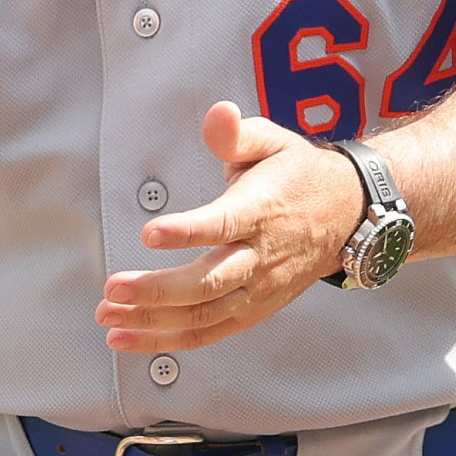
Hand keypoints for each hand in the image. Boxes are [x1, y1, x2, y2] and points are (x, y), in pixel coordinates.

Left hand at [96, 101, 366, 353]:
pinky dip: (168, 341)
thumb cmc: (298, 175)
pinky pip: (209, 333)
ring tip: (109, 316)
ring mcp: (257, 290)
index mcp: (261, 211)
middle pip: (208, 283)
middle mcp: (259, 257)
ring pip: (204, 316)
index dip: (187, 232)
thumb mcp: (273, 141)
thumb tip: (219, 114)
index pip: (223, 225)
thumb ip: (238, 133)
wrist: (345, 216)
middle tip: (113, 288)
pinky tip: (130, 337)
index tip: (150, 233)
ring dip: (154, 322)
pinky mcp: (253, 311)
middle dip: (157, 291)